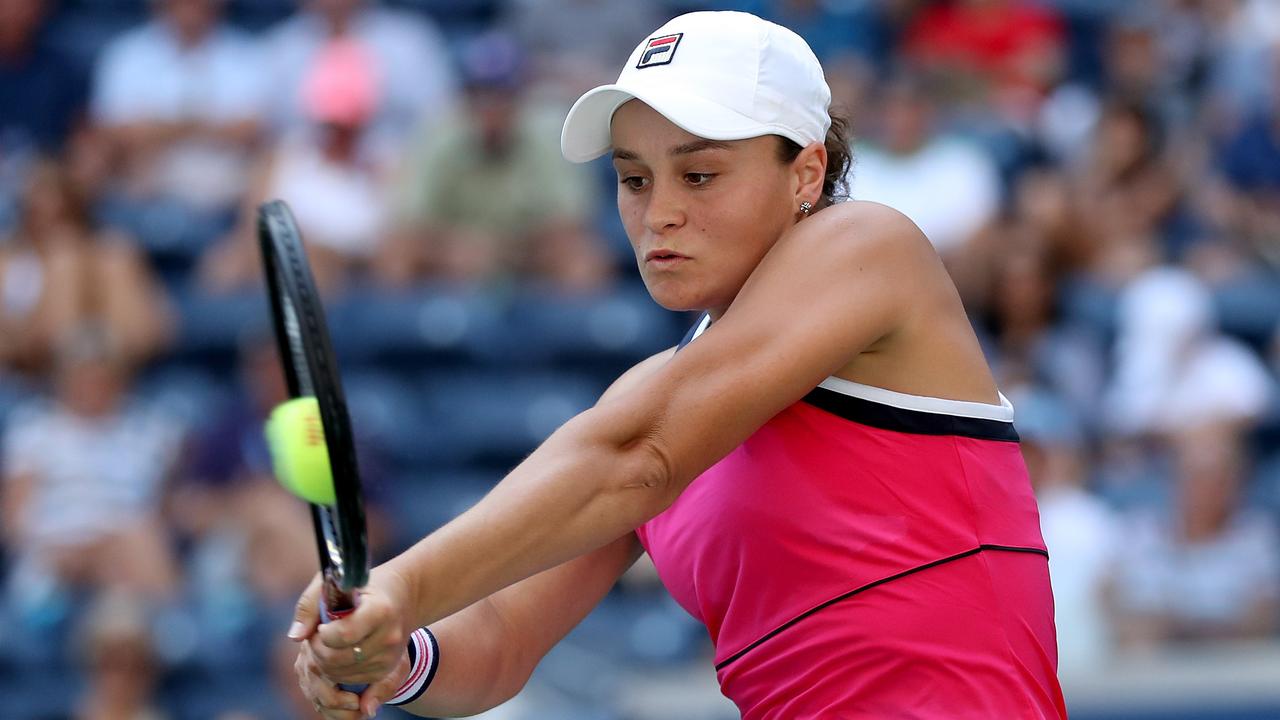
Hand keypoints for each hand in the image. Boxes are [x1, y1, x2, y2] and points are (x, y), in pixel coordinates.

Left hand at [289, 568, 414, 716]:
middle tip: (316, 637)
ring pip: (342, 674)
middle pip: (338, 659)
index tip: (321, 626)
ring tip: (327, 645)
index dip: (323, 635)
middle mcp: (389, 636)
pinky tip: (338, 654)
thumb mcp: (336, 582)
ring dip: (325, 663)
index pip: (344, 635)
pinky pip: (352, 681)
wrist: (404, 596)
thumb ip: (310, 605)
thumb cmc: (364, 586)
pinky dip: (338, 672)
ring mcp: (390, 656)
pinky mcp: (388, 669)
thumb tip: (296, 636)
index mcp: (380, 610)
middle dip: (317, 651)